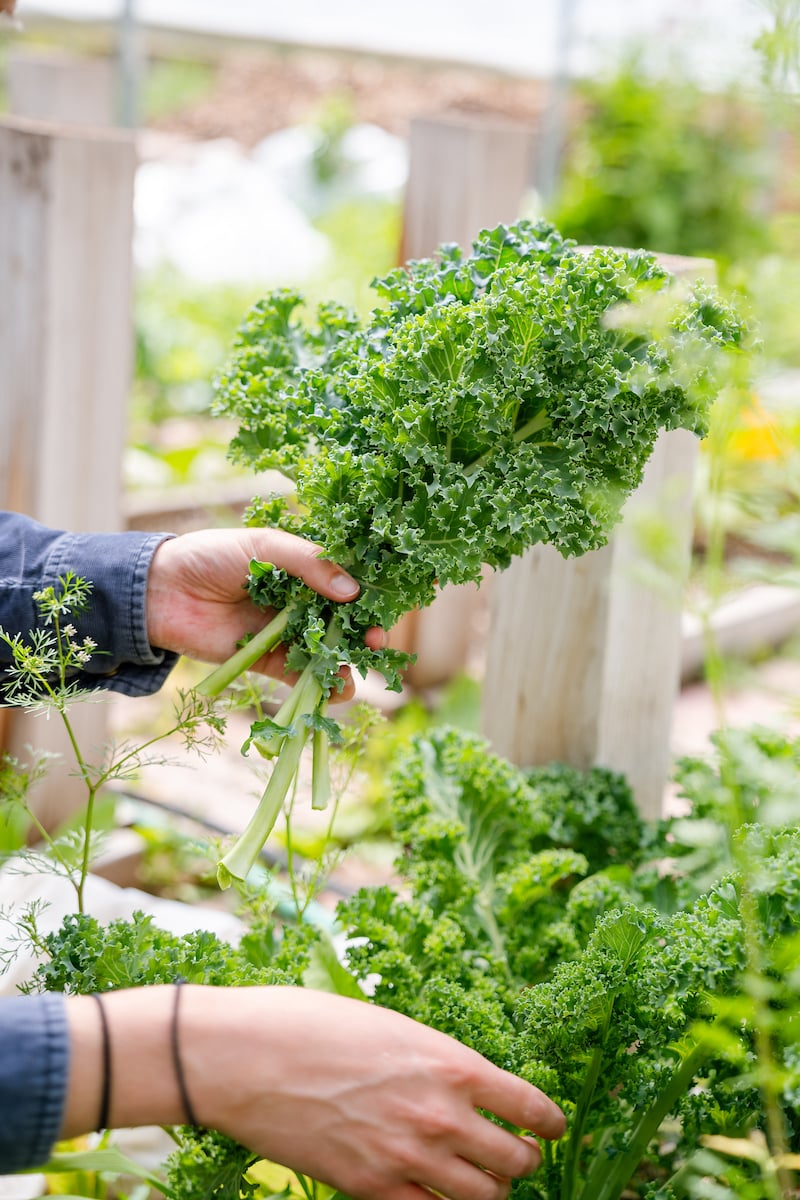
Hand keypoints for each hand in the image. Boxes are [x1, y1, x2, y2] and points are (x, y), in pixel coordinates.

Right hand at [63, 986, 564, 1199]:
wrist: (245, 1058)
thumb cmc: (310, 1022)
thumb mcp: (387, 1023)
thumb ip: (430, 1058)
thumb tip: (456, 1080)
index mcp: (448, 1062)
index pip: (528, 1104)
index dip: (549, 1121)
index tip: (554, 1127)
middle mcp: (439, 1114)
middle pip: (514, 1162)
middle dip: (523, 1162)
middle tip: (519, 1157)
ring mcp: (406, 1158)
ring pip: (482, 1198)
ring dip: (490, 1191)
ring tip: (485, 1182)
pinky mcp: (368, 1189)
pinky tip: (435, 1196)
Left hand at [145, 528, 384, 698]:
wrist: (160, 592)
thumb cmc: (210, 556)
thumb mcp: (264, 546)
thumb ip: (309, 564)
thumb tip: (352, 590)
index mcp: (304, 568)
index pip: (348, 580)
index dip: (373, 592)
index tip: (392, 601)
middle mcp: (301, 602)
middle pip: (346, 621)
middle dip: (366, 632)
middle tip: (377, 640)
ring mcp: (286, 633)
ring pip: (329, 651)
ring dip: (348, 661)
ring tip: (358, 665)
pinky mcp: (268, 662)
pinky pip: (302, 677)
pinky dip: (322, 687)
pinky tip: (337, 688)